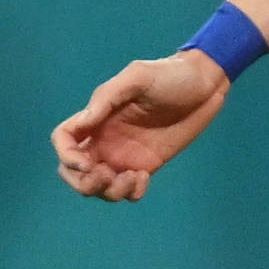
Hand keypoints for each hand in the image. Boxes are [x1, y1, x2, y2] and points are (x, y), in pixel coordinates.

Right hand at [54, 50, 229, 202]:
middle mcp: (105, 139)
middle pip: (74, 173)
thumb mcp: (137, 77)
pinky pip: (128, 191)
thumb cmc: (170, 75)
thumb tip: (83, 123)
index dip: (66, 156)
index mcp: (98, 117)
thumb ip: (107, 97)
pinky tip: (144, 178)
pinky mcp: (146, 166)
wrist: (204, 85)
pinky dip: (130, 193)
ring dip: (110, 192)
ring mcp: (125, 155)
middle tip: (108, 176)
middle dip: (84, 183)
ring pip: (101, 187)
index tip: (87, 164)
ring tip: (134, 177)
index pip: (64, 140)